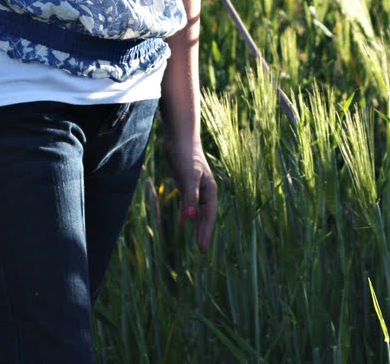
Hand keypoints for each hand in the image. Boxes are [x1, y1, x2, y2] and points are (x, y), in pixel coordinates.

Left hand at [164, 132, 216, 252]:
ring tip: (197, 242)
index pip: (209, 216)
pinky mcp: (186, 183)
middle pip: (206, 216)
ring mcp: (196, 187)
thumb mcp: (188, 177)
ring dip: (197, 225)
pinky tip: (184, 222)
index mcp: (210, 190)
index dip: (206, 232)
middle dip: (204, 233)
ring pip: (198, 211)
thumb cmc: (186, 155)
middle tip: (202, 252)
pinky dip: (188, 214)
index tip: (202, 249)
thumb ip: (190, 197)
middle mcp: (205, 190)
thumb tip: (191, 219)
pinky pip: (189, 203)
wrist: (180, 137)